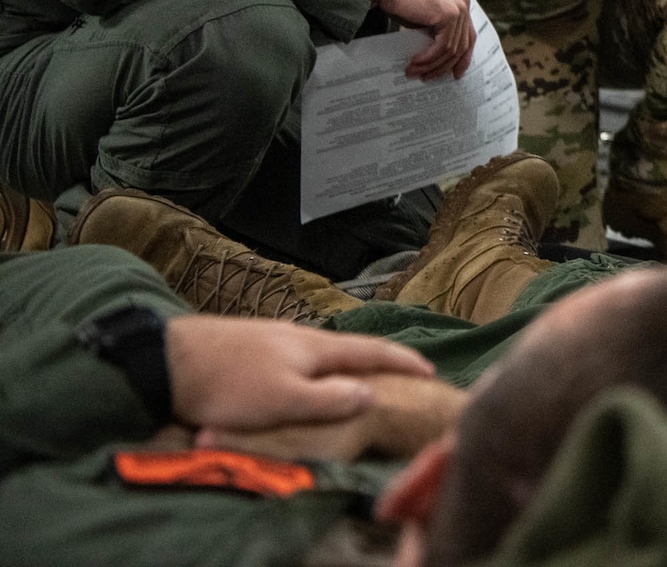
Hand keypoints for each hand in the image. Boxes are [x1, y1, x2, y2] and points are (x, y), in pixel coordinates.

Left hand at [165, 316, 433, 434]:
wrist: (167, 360)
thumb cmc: (227, 384)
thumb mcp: (283, 400)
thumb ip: (329, 399)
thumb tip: (371, 394)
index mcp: (315, 348)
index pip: (372, 351)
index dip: (403, 361)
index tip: (431, 369)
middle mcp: (300, 335)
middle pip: (351, 345)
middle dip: (381, 357)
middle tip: (404, 369)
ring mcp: (275, 336)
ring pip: (323, 349)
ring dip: (350, 360)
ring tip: (362, 374)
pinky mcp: (251, 344)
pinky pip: (301, 353)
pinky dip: (321, 363)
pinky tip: (307, 372)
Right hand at [376, 0, 474, 79]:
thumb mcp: (424, 16)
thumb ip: (438, 29)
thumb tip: (443, 58)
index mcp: (459, 1)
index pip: (468, 35)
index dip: (463, 58)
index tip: (456, 74)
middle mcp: (462, 2)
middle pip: (462, 44)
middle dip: (444, 66)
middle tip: (428, 78)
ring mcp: (457, 8)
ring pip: (451, 49)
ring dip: (432, 65)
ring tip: (415, 73)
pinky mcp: (447, 14)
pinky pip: (442, 46)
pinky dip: (428, 59)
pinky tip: (415, 64)